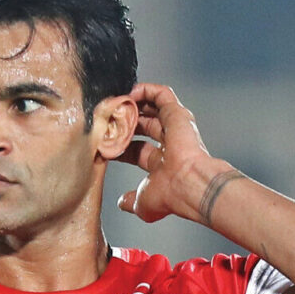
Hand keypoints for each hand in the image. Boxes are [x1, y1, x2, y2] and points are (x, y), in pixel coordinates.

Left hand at [117, 83, 238, 224]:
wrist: (189, 185)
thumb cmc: (171, 196)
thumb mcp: (143, 203)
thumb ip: (131, 202)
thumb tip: (123, 203)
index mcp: (161, 165)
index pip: (136, 150)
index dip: (120, 145)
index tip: (105, 142)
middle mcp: (169, 145)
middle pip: (144, 127)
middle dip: (125, 123)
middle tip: (108, 120)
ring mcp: (174, 129)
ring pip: (153, 109)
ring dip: (134, 104)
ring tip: (117, 102)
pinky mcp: (178, 114)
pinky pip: (162, 94)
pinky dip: (147, 90)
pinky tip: (131, 91)